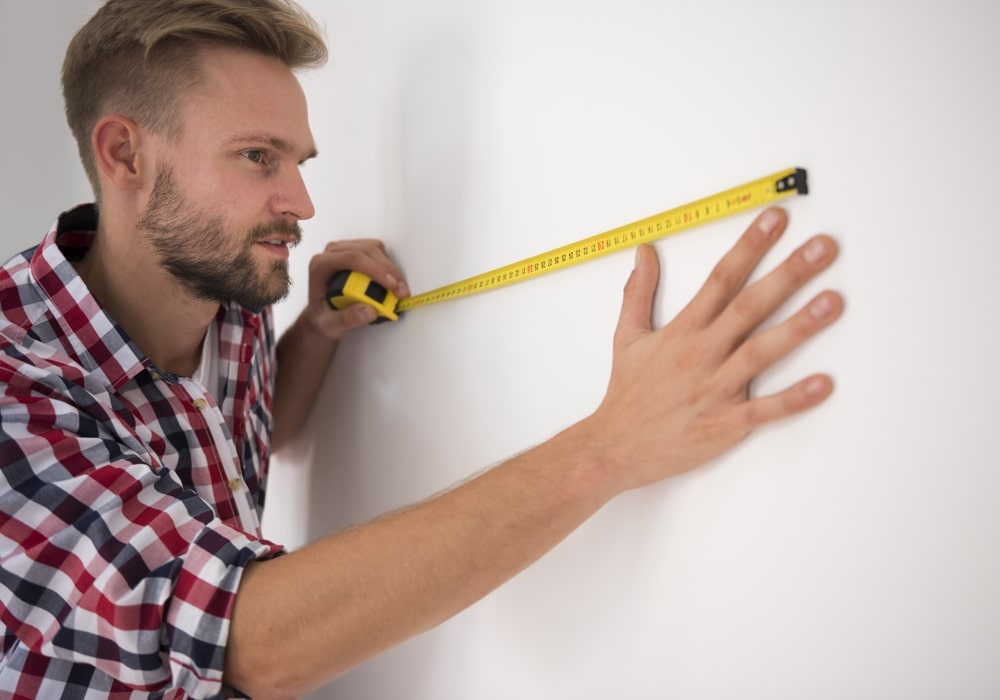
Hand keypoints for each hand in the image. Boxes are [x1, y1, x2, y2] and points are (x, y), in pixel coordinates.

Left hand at [303, 239, 409, 339]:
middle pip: (365, 251)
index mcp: (321, 265)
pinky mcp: (357, 250)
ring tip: (399, 289)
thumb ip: (346, 320)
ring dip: (390, 268)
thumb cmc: (324, 317)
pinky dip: (388, 266)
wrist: (322, 314)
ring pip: (374, 248)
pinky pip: (377, 251)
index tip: (392, 286)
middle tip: (401, 292)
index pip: (351, 258)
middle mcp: (331, 252)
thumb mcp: (330, 325)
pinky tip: (391, 283)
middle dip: (388, 270)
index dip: (375, 269)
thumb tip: (370, 311)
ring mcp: (345, 249)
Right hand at [590, 207, 842, 490]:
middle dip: (788, 273)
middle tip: (824, 247)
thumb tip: (644, 252)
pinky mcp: (724, 423)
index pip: (721, 278)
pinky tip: (823, 384)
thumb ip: (638, 291)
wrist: (614, 446)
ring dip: (799, 327)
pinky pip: (764, 410)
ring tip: (833, 302)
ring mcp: (715, 388)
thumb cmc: (627, 394)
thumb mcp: (626, 336)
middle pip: (749, 306)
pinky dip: (793, 399)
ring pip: (761, 352)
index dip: (750, 245)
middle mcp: (702, 353)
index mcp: (683, 331)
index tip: (776, 219)